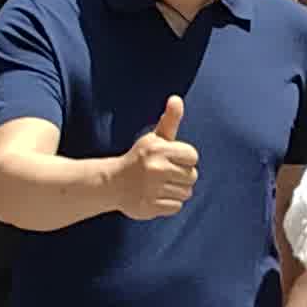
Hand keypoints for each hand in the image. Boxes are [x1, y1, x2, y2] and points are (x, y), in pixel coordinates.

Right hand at [105, 97, 195, 219]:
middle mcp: (156, 169)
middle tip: (165, 173)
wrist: (113, 183)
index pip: (193, 156)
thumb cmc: (141, 158)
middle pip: (192, 176)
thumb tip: (176, 99)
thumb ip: (170, 119)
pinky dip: (169, 203)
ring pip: (186, 193)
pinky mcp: (150, 206)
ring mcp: (152, 189)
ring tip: (160, 185)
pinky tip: (156, 196)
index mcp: (158, 149)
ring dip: (177, 190)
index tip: (171, 159)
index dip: (185, 158)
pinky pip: (176, 207)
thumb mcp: (154, 138)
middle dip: (182, 175)